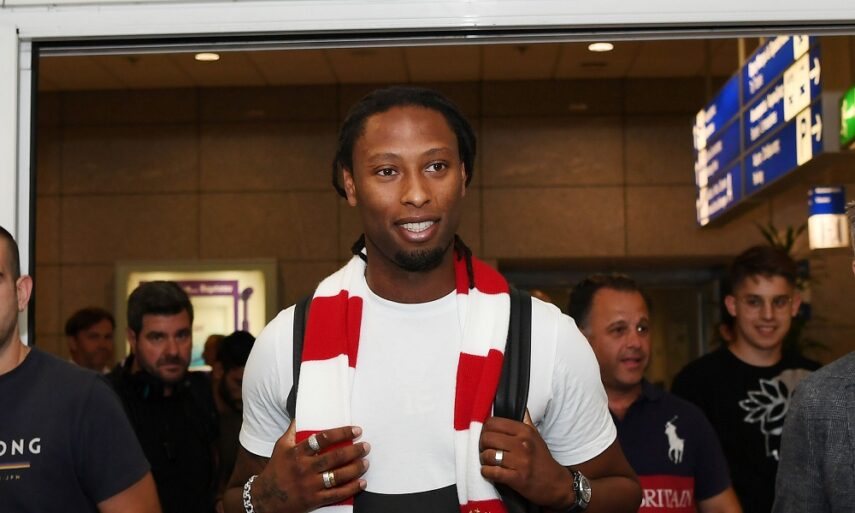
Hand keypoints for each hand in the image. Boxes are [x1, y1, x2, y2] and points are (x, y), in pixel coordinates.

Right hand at [252, 425, 369, 512]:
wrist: (264, 498)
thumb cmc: (275, 469)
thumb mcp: (281, 446)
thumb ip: (292, 431)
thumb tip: (300, 415)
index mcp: (297, 453)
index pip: (322, 439)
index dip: (341, 433)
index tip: (356, 430)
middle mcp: (304, 468)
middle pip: (335, 457)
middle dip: (354, 450)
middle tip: (366, 446)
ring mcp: (309, 485)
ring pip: (338, 475)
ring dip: (355, 468)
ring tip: (366, 462)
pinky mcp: (313, 500)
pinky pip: (336, 494)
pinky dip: (351, 488)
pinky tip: (362, 482)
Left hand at [479, 416, 573, 509]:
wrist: (556, 484)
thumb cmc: (542, 459)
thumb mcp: (536, 436)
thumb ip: (526, 421)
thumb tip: (521, 407)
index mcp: (525, 431)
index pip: (494, 423)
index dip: (485, 430)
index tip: (487, 436)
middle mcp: (522, 444)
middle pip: (487, 438)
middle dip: (482, 445)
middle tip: (485, 450)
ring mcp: (520, 462)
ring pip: (488, 455)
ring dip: (483, 460)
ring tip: (487, 461)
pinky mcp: (517, 478)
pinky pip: (492, 472)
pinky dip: (486, 472)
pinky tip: (489, 472)